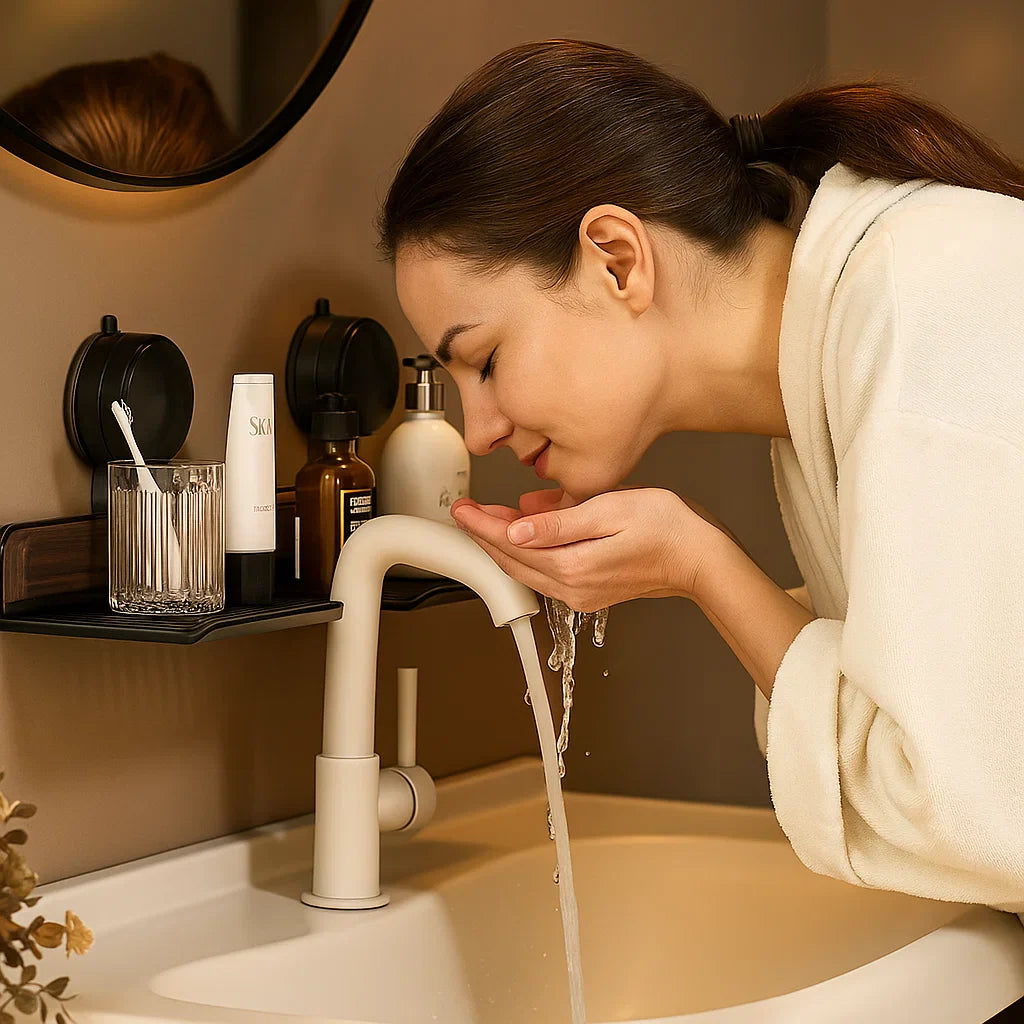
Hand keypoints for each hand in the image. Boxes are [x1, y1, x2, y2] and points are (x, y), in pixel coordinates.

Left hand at [450, 487, 734, 610]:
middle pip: (512, 561)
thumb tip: (515, 531)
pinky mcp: (590, 591)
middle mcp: (572, 587)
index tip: (461, 509)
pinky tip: (529, 530)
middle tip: (465, 511)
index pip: (510, 545)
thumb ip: (558, 523)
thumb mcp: (609, 510)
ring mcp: (581, 593)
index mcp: (572, 566)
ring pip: (527, 568)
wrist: (701, 558)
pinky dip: (530, 551)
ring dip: (505, 543)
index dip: (481, 525)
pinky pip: (546, 571)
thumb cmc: (666, 528)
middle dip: (485, 535)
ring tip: (489, 518)